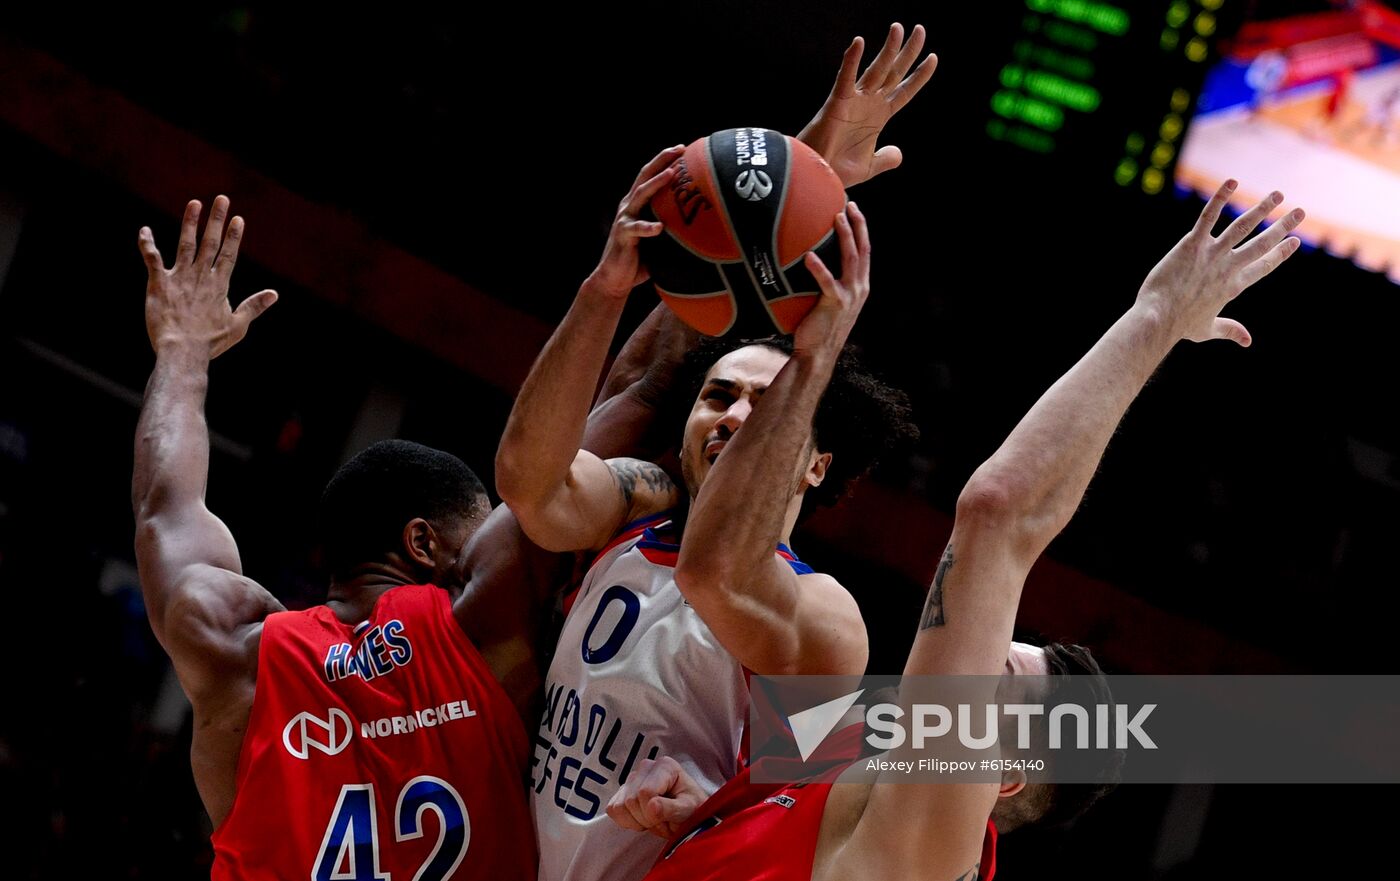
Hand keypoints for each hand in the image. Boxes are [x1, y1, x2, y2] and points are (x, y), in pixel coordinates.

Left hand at [139, 196, 276, 358]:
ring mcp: (179, 278)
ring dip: (190, 223)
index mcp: (219, 285)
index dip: (234, 236)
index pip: (229, 255)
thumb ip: (254, 306)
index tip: (238, 219)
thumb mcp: (238, 326)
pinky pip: (152, 259)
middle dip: (217, 220)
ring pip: (185, 244)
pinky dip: (147, 244)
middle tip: (222, 199)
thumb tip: (274, 294)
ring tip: (194, 203)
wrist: (182, 351)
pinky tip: (144, 230)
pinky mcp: (159, 283)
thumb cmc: (209, 342)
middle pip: (211, 243)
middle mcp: (200, 276)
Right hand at [585, 145, 685, 298]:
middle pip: (645, 176)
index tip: (684, 149)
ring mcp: (625, 219)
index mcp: (638, 204)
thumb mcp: (660, 238)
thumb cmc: (641, 259)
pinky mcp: (623, 237)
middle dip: (662, 161)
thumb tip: (705, 225)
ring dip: (656, 184)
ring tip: (671, 174)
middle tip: (679, 149)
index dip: (665, 160)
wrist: (615, 279)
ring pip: (640, 196)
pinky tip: (659, 227)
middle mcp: (629, 206)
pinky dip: (647, 227)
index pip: (651, 175)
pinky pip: (635, 229)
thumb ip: (673, 227)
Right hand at [605, 756, 706, 839]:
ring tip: (654, 819)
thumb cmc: (691, 810)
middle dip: (646, 819)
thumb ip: (672, 808)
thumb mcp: (689, 810)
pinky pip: (612, 809)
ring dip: (637, 821)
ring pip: (620, 806)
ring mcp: (632, 778)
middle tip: (662, 821)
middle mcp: (646, 767)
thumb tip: (651, 806)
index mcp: (665, 766)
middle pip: (631, 800)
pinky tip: (642, 819)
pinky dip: (626, 821)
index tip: (667, 819)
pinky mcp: (622, 791)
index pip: (645, 792)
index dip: (653, 813)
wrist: (686, 816)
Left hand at [795, 202, 870, 354]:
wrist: (818, 354)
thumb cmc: (820, 327)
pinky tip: (808, 256)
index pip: (865, 252)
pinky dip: (818, 267)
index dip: (862, 229)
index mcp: (860, 286)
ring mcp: (849, 296)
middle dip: (858, 225)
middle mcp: (859, 288)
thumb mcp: (832, 302)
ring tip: (836, 218)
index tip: (854, 209)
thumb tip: (811, 259)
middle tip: (848, 205)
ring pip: (851, 259)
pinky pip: (827, 281)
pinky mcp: (835, 304)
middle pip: (863, 249)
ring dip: (845, 236)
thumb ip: (830, 282)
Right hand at [798, 23, 937, 187]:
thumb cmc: (837, 170)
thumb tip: (898, 154)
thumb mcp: (870, 166)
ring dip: (888, 50)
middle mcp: (869, 104)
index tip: (933, 58)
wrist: (818, 177)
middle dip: (908, 52)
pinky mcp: (837, 102)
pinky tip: (859, 43)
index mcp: (879, 117)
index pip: (904, 91)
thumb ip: (886, 159)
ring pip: (875, 70)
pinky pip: (845, 78)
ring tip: (899, 29)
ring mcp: (854, 101)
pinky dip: (851, 61)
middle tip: (920, 29)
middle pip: (893, 73)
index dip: (919, 76)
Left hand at [1137, 180, 1303, 346]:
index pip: (1264, 266)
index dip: (1280, 254)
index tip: (1295, 242)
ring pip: (1242, 226)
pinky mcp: (1192, 245)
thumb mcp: (1207, 330)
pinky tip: (1232, 182)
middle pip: (1261, 243)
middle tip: (1300, 212)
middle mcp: (1228, 268)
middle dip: (1282, 227)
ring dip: (1261, 209)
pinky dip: (1220, 198)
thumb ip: (1230, 330)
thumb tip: (1248, 341)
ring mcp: (1212, 254)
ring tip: (1278, 195)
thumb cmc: (1178, 326)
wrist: (1158, 320)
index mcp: (1234, 286)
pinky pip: (1208, 217)